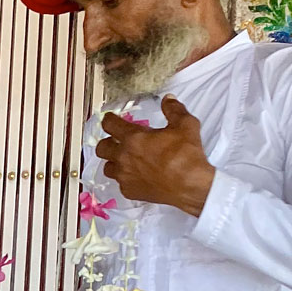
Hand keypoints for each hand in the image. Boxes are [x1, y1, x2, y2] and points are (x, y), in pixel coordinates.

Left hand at [95, 96, 214, 216]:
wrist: (189, 186)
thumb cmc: (185, 155)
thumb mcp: (185, 125)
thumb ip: (174, 110)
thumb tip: (168, 99)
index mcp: (133, 138)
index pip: (110, 124)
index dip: (109, 120)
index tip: (110, 119)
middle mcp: (123, 157)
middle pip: (101, 148)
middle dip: (107, 142)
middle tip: (117, 141)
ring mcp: (124, 176)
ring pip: (107, 167)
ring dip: (114, 162)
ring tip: (126, 160)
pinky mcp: (129, 191)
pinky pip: (120, 183)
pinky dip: (126, 178)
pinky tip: (137, 176)